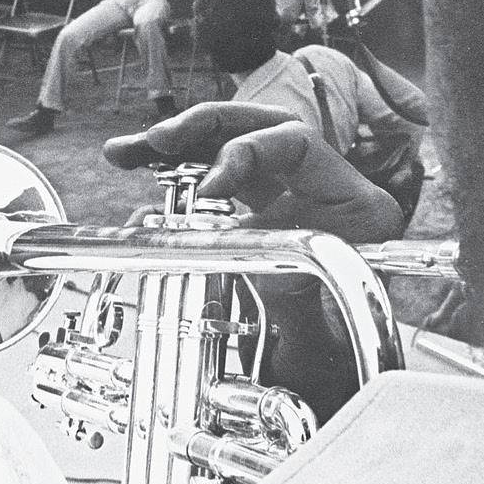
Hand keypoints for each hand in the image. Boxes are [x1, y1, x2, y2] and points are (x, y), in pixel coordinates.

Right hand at [105, 103, 403, 421]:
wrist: (329, 360)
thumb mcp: (313, 323)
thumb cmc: (329, 345)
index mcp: (358, 204)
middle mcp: (326, 183)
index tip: (206, 188)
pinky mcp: (263, 195)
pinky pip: (216, 165)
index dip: (246, 155)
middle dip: (204, 127)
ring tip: (126, 151)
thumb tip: (252, 264)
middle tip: (158, 141)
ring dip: (175, 142)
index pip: (298, 143)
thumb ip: (289, 296)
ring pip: (231, 138)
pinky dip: (174, 165)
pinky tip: (134, 163)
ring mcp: (292, 185)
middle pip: (262, 123)